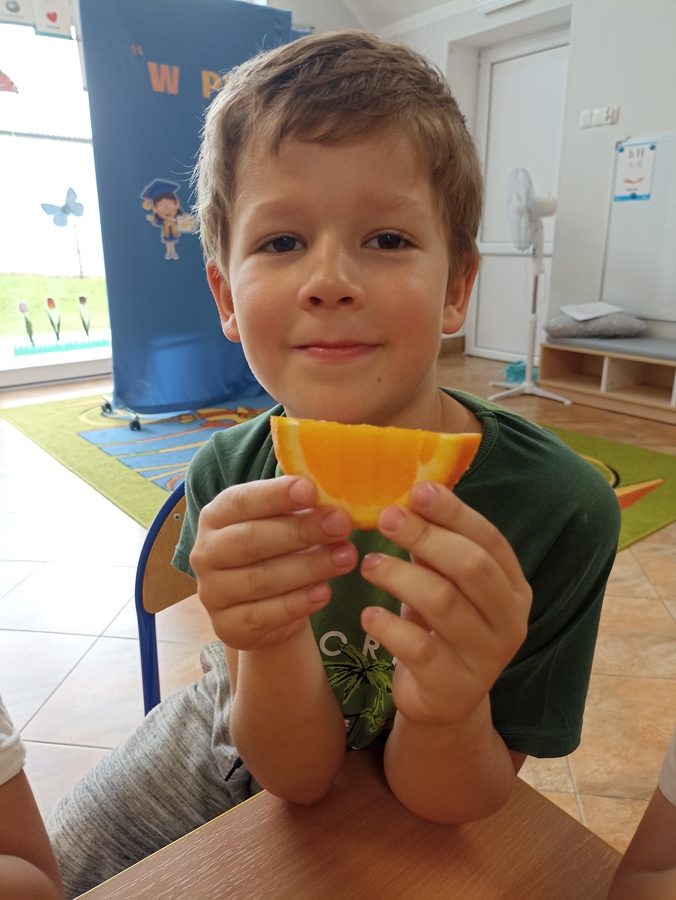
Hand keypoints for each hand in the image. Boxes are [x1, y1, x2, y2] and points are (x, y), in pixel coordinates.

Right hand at [190, 476, 356, 649]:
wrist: (268, 609)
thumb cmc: (278, 552)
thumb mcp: (284, 524)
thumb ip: (300, 510)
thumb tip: (332, 500)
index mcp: (216, 516)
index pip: (241, 501)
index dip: (275, 495)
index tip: (311, 490)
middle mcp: (206, 552)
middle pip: (251, 540)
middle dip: (300, 531)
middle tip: (340, 524)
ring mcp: (213, 593)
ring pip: (260, 579)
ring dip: (308, 566)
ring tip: (345, 557)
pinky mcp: (228, 626)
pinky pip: (263, 615)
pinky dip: (297, 603)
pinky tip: (324, 592)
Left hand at [360, 481, 531, 728]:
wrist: (444, 702)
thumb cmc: (442, 629)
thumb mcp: (446, 586)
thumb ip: (436, 549)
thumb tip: (408, 497)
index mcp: (513, 588)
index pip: (490, 539)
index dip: (454, 512)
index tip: (417, 490)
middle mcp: (510, 621)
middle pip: (470, 566)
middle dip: (426, 536)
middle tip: (385, 518)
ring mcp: (487, 658)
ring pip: (443, 602)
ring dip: (399, 575)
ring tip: (368, 564)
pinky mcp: (456, 688)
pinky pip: (419, 648)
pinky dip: (389, 625)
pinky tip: (368, 614)